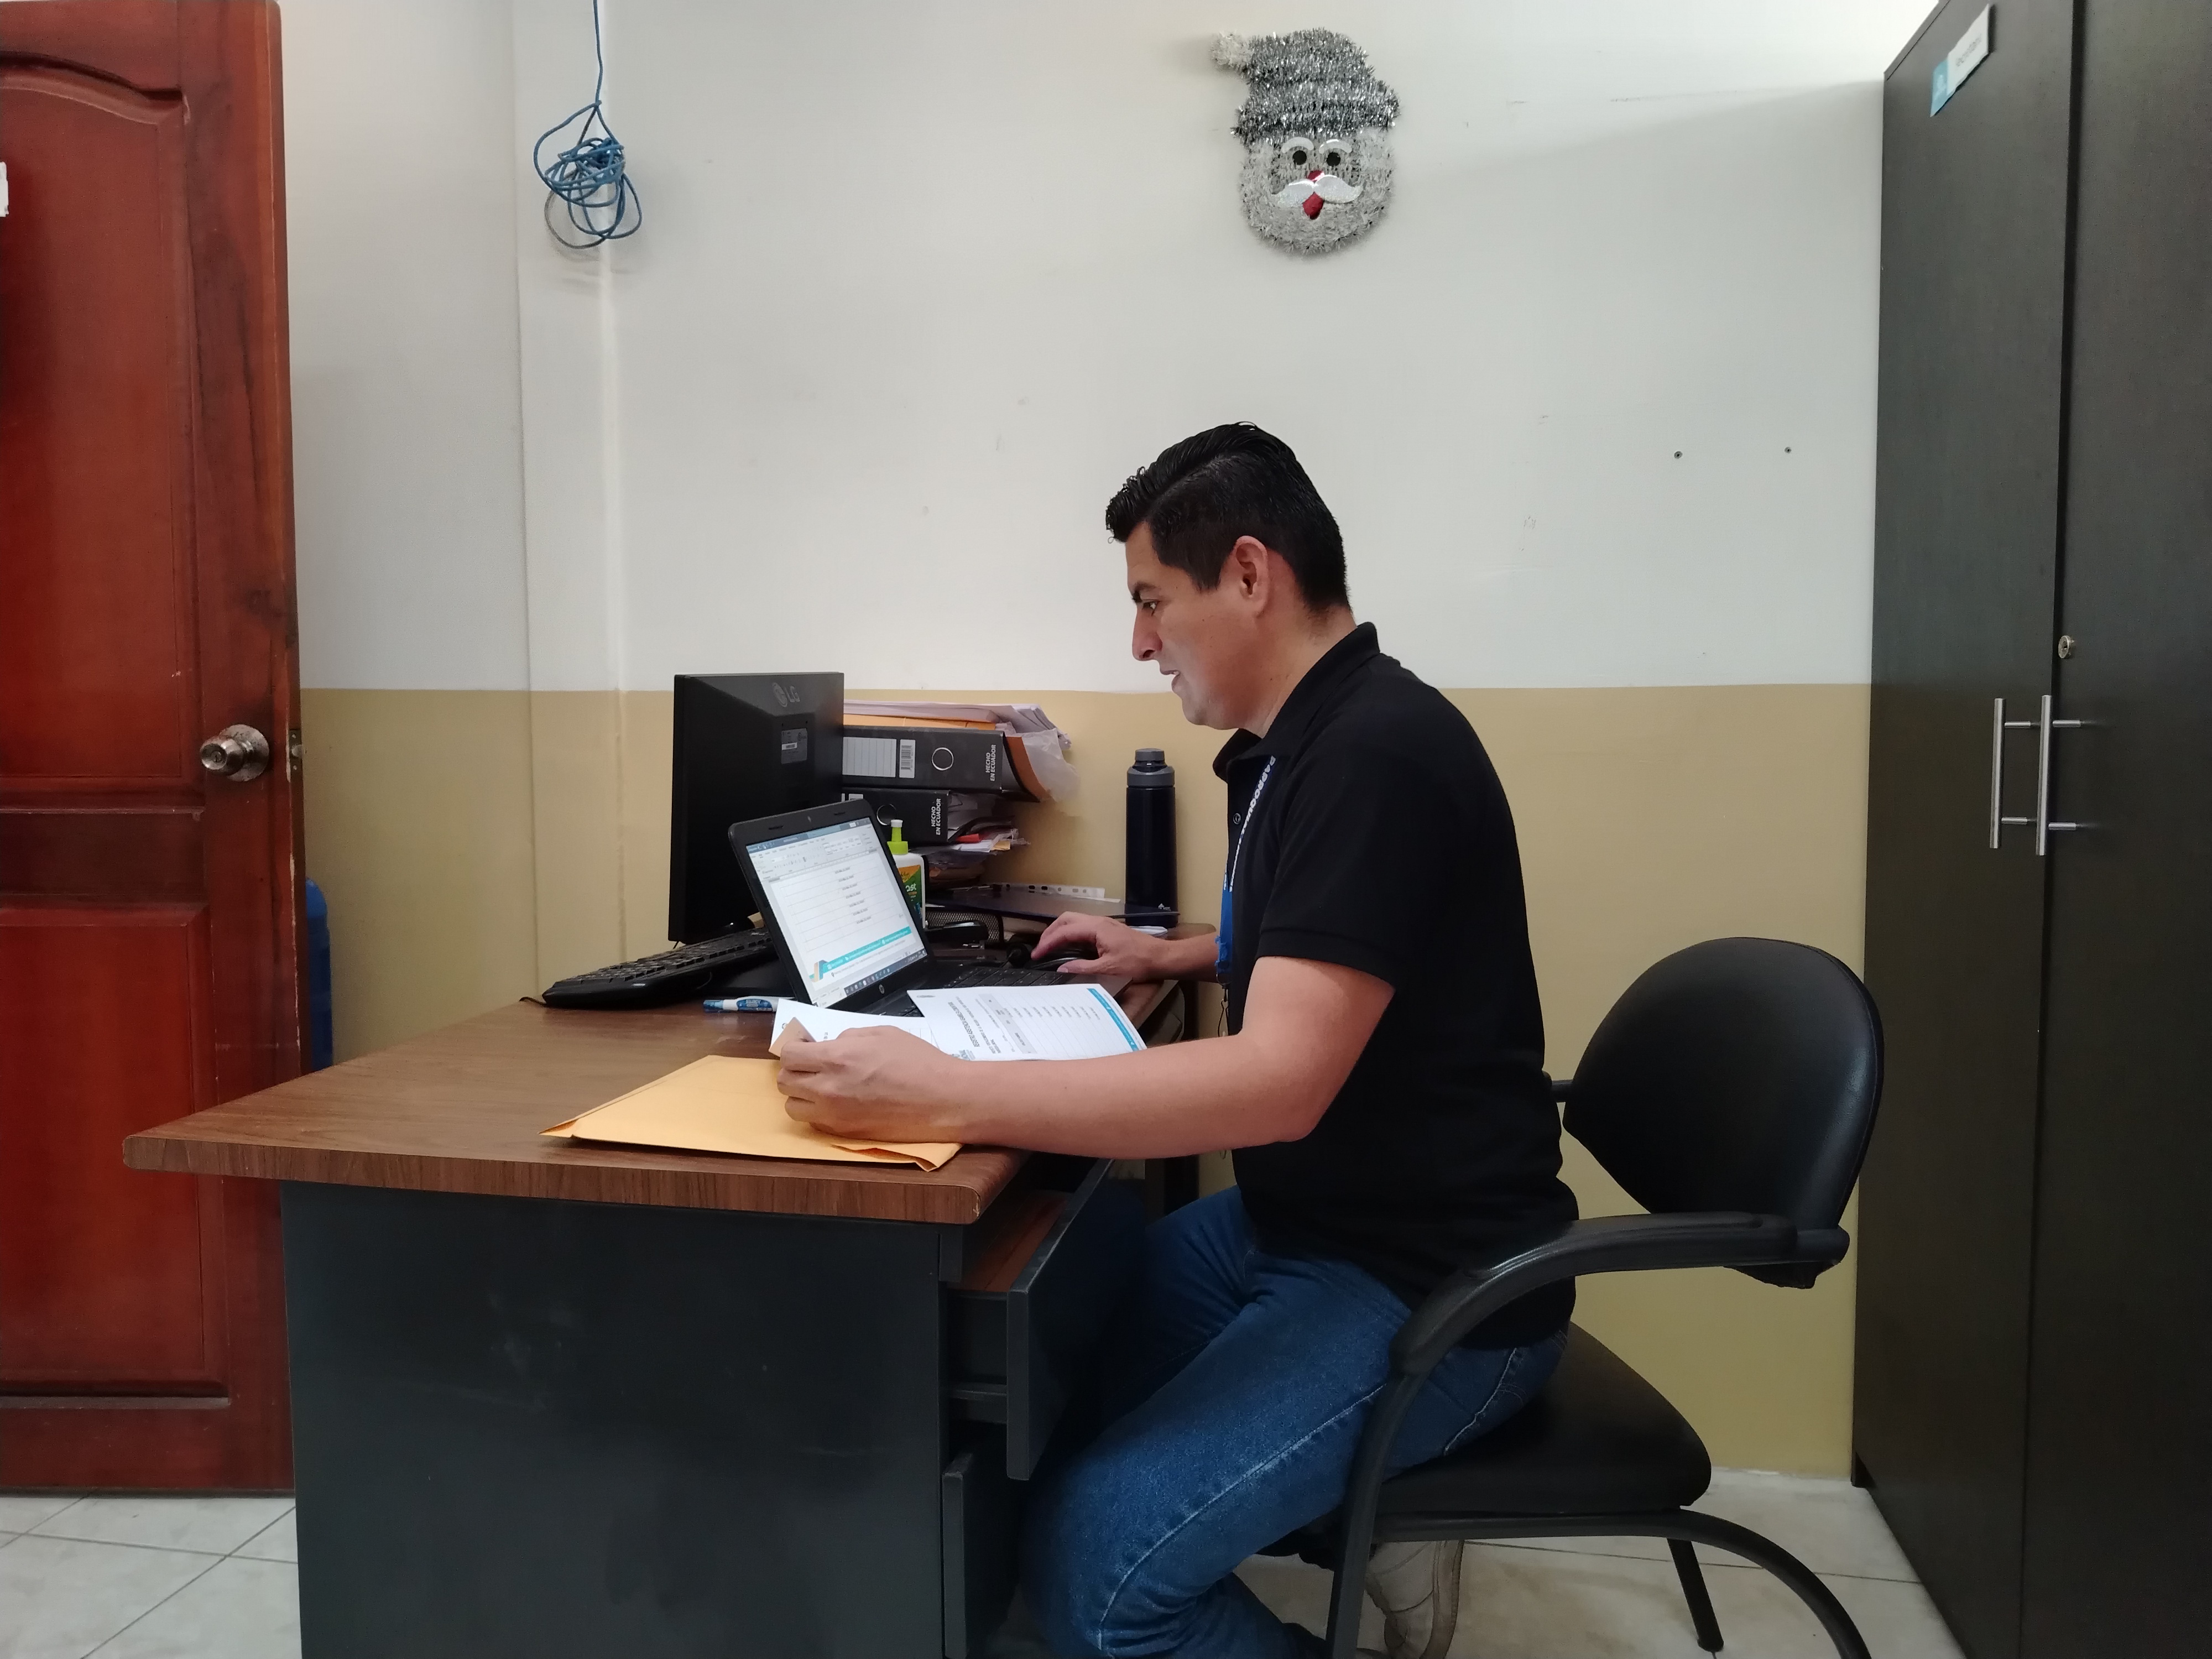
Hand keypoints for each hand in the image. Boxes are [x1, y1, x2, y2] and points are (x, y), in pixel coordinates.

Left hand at [775, 1026, 968, 1141]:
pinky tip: (840, 1103)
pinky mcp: (844, 1134)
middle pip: (785, 1082)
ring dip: (803, 1096)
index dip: (795, 1049)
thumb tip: (830, 1046)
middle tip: (814, 1066)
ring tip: (824, 1088)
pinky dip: (819, 1113)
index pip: (789, 1055)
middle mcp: (828, 1089)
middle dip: (796, 1071)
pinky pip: (815, 1123)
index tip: (806, 1047)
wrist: (943, 1100)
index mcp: (837, 1058)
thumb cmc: (918, 1062)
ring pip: (793, 1108)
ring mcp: (834, 1115)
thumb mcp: (882, 1033)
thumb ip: (848, 1037)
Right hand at [1032, 913, 1170, 977]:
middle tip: (1040, 948)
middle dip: (1050, 932)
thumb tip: (1062, 968)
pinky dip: (1071, 934)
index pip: (1064, 932)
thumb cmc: (1138, 962)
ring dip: (1060, 931)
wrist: (1160, 958)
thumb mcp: (1108, 968)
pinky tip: (1068, 946)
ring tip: (1050, 946)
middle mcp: (1098, 921)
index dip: (1048, 943)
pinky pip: (1083, 927)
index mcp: (1096, 928)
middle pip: (1066, 920)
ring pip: (1074, 921)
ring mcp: (1104, 924)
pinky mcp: (1108, 930)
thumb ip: (1082, 967)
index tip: (1037, 954)